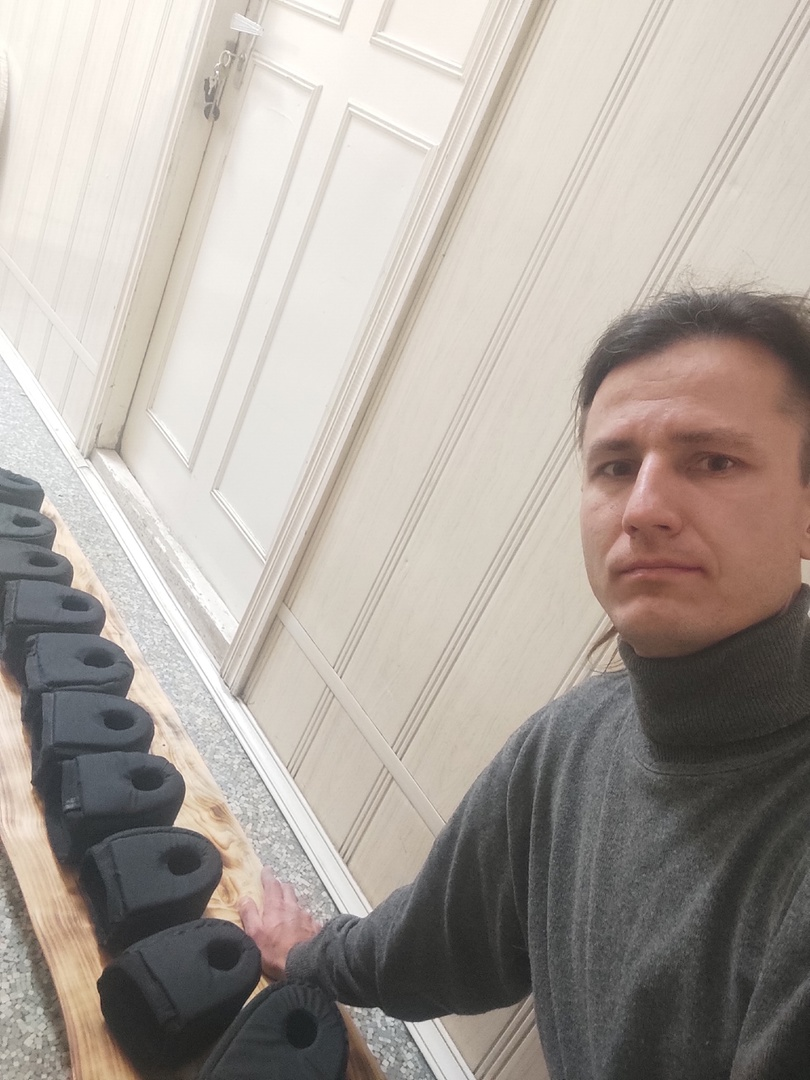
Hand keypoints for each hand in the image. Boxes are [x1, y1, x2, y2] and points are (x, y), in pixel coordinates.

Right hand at [238, 865, 321, 980]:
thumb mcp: (255, 935)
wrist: (304, 965)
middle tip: (277, 886)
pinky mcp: (316, 928)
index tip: (266, 870)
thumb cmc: (275, 952)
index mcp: (276, 908)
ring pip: (299, 903)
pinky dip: (305, 919)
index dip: (268, 877)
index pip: (272, 886)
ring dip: (293, 902)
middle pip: (288, 890)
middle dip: (281, 886)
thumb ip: (249, 915)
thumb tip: (245, 898)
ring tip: (290, 906)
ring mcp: (306, 917)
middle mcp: (292, 908)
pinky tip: (305, 924)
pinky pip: (310, 918)